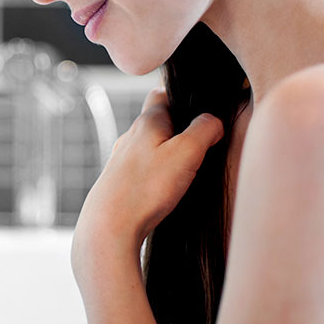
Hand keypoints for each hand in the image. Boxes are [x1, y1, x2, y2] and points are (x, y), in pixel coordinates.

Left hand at [72, 87, 223, 268]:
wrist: (109, 229)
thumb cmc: (146, 189)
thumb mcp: (186, 152)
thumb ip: (204, 129)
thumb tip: (214, 120)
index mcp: (146, 123)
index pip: (161, 94)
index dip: (181, 96)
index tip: (198, 109)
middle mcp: (130, 138)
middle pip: (157, 122)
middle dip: (179, 129)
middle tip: (200, 145)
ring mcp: (122, 161)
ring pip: (149, 148)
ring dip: (168, 154)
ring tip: (186, 171)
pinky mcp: (119, 184)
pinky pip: (143, 171)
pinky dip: (157, 174)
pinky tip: (166, 191)